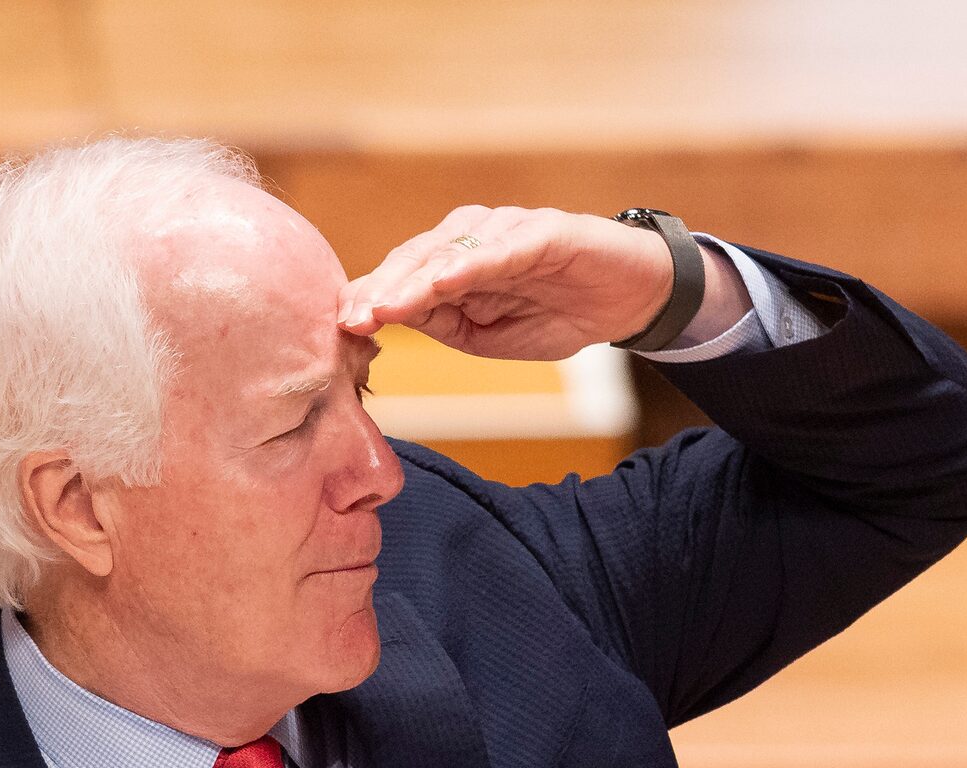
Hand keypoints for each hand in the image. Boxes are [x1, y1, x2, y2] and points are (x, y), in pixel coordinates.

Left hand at [341, 205, 698, 358]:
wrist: (627, 300)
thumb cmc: (554, 314)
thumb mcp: (486, 336)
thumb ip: (442, 324)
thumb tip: (389, 319)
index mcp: (452, 264)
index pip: (401, 280)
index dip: (370, 301)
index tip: (339, 329)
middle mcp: (471, 239)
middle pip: (414, 261)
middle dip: (380, 291)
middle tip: (350, 320)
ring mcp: (505, 232)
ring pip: (449, 252)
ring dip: (414, 280)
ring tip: (385, 306)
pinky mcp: (543, 232)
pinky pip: (500, 249)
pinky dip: (471, 263)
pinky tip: (445, 281)